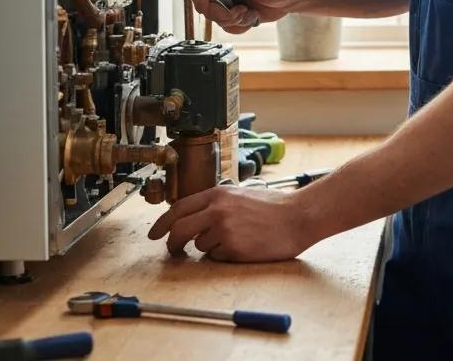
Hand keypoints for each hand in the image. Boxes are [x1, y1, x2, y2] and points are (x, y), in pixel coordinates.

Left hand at [147, 184, 318, 261]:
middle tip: (174, 251)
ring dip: (210, 247)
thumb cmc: (273, 207)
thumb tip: (192, 219)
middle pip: (179, 230)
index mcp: (218, 193)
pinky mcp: (233, 248)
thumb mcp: (240, 196)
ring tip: (235, 239)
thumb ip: (216, 204)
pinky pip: (217, 257)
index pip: (179, 208)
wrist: (297, 217)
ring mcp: (224, 229)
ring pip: (200, 246)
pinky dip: (225, 255)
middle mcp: (217, 210)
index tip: (154, 234)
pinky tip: (244, 246)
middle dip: (173, 243)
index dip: (162, 223)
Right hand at [189, 0, 303, 33]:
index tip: (211, 5)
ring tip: (249, 13)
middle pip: (203, 0)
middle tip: (238, 13)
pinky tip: (252, 17)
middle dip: (219, 13)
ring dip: (231, 20)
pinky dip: (238, 26)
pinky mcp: (233, 10)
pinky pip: (226, 25)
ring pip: (214, 16)